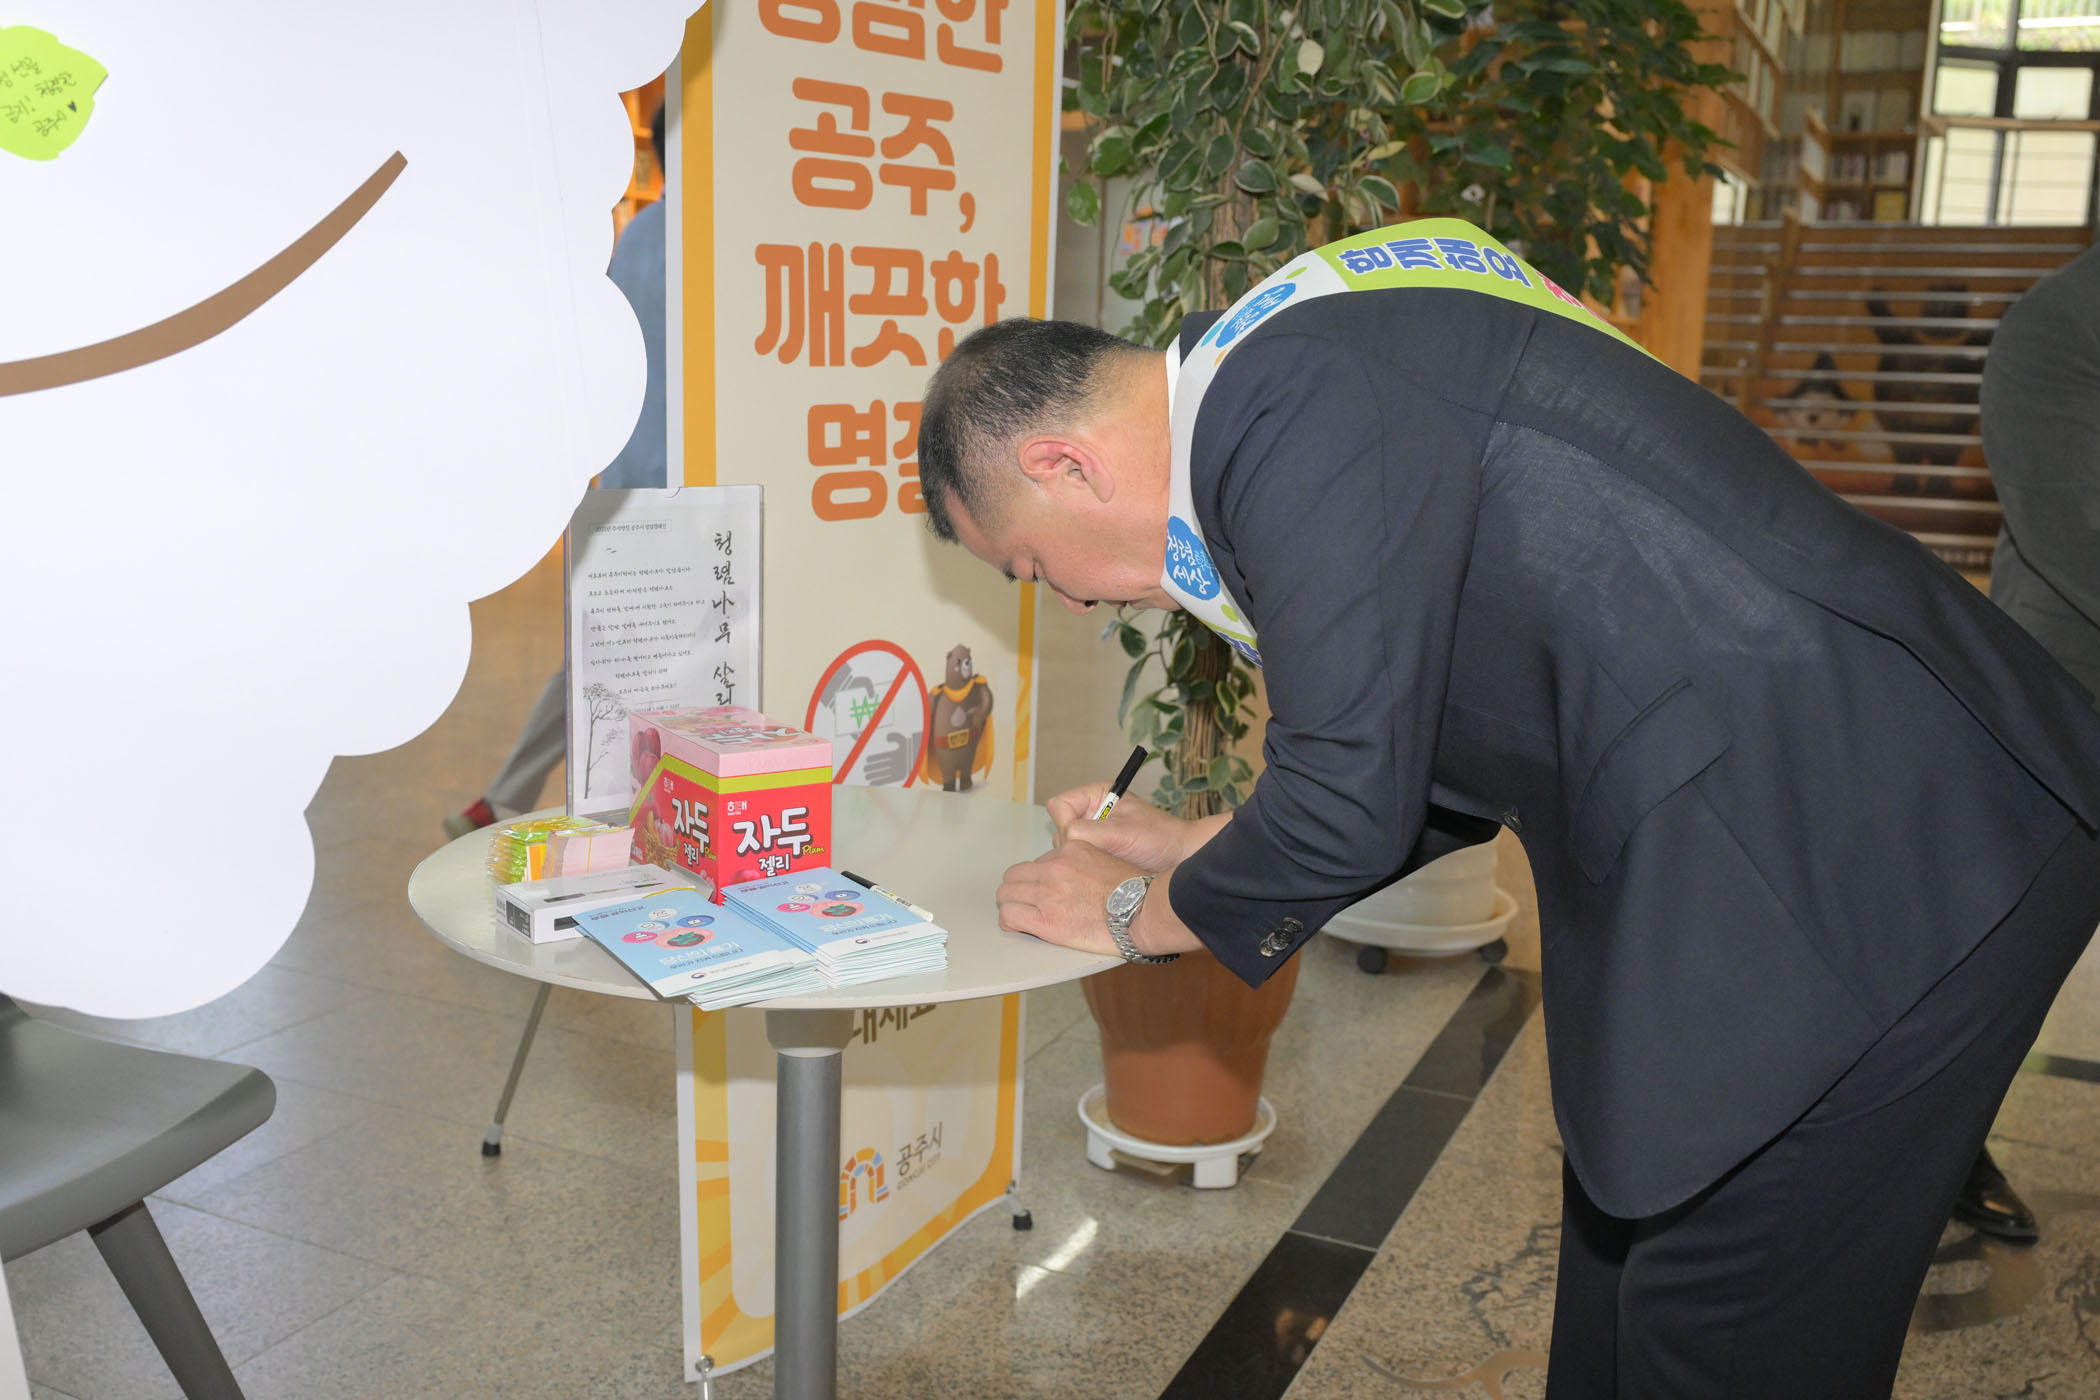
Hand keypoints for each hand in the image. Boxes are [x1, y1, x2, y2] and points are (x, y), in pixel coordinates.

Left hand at [996, 840, 1143, 956]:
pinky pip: (1010, 916)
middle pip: (1015, 875)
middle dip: (1018, 889)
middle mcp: (1055, 868)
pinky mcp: (1047, 921)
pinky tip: (1017, 926)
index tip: (1044, 889)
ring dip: (1011, 904)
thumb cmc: (1133, 892)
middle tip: (1026, 902)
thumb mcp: (1105, 859)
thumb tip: (1072, 875)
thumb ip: (1082, 862)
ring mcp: (1049, 894)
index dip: (1038, 878)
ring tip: (1019, 915)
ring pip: (1006, 894)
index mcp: (1069, 850)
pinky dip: (1010, 922)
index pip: (1037, 861)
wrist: (1143, 912)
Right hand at [1043, 785, 1208, 872]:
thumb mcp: (1120, 832)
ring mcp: (1093, 835)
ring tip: (1109, 862)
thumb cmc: (1158, 838)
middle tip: (1102, 852)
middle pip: (1059, 828)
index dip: (1066, 822)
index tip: (1086, 836)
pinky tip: (1107, 871)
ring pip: (1065, 849)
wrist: (1181, 858)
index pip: (1058, 805)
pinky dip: (1087, 869)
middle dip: (1075, 844)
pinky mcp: (1097, 855)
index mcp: (1095, 796)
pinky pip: (1077, 862)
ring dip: (1082, 858)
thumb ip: (1086, 832)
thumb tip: (1062, 841)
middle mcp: (1091, 814)